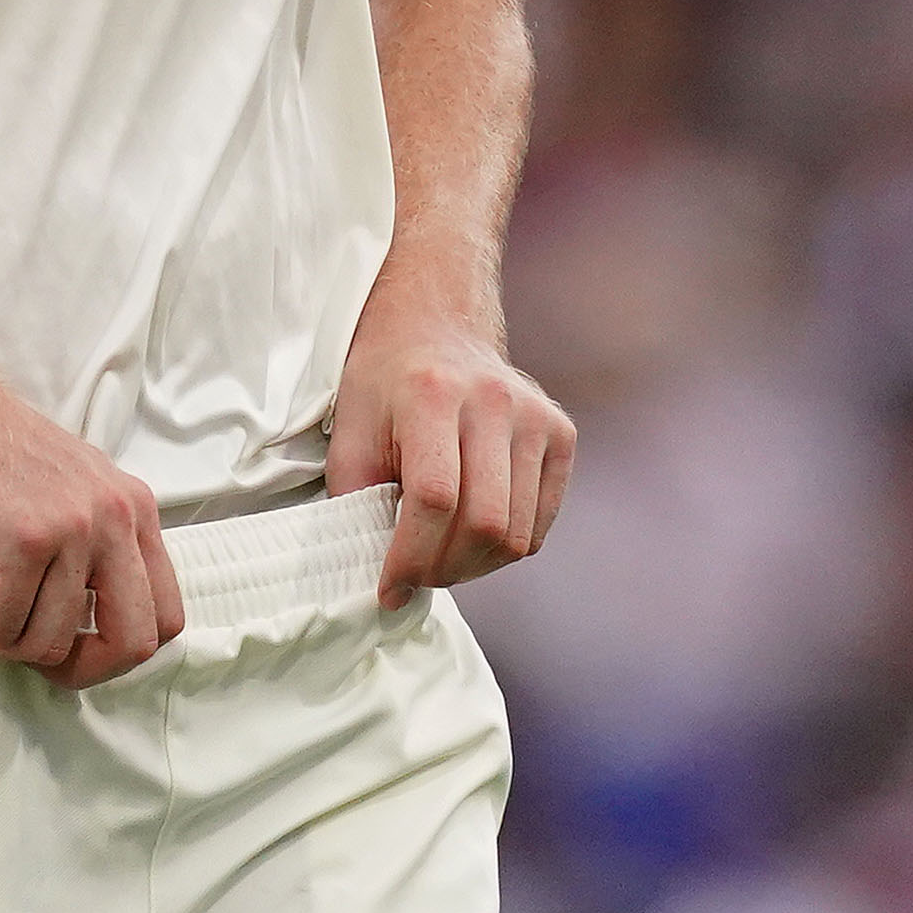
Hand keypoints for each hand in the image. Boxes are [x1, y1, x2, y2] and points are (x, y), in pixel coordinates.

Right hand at [0, 354, 184, 688]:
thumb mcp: (68, 490)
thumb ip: (93, 549)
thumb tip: (90, 635)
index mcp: (135, 511)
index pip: (164, 618)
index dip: (117, 652)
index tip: (68, 646)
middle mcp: (117, 519)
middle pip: (132, 644)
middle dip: (76, 668)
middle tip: (21, 647)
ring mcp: (74, 528)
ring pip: (49, 642)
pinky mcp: (24, 538)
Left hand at [327, 270, 574, 607]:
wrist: (436, 324)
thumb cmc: (385, 381)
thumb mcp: (350, 429)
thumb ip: (357, 498)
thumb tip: (372, 572)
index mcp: (432, 394)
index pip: (434, 498)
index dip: (410, 556)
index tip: (388, 588)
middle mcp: (494, 402)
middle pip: (484, 523)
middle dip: (444, 570)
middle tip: (415, 578)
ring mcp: (536, 417)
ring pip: (518, 534)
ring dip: (475, 566)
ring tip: (440, 559)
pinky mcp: (562, 434)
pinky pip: (541, 523)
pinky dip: (506, 547)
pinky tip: (472, 536)